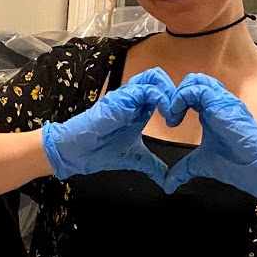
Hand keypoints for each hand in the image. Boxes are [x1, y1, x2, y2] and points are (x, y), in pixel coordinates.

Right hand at [41, 68, 174, 185]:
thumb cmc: (100, 151)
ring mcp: (127, 96)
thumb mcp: (136, 159)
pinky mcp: (121, 99)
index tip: (178, 122)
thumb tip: (166, 179)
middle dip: (174, 93)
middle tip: (177, 115)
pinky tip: (166, 117)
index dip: (175, 101)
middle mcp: (134, 99)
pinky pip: (147, 90)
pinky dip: (162, 100)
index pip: (162, 91)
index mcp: (139, 109)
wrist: (78, 153)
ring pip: (154, 77)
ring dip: (169, 93)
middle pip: (159, 78)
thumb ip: (153, 166)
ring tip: (172, 115)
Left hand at [162, 74, 256, 201]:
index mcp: (212, 111)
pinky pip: (197, 89)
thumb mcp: (200, 164)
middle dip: (175, 96)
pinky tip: (176, 115)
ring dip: (177, 96)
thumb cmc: (235, 163)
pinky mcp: (222, 103)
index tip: (171, 123)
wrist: (255, 167)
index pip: (191, 94)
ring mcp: (221, 101)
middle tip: (170, 117)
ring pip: (195, 81)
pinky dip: (181, 98)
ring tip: (172, 116)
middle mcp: (217, 102)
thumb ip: (183, 169)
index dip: (177, 104)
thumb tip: (168, 184)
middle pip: (192, 82)